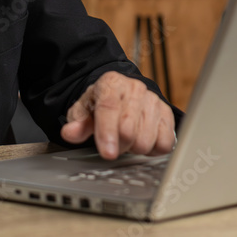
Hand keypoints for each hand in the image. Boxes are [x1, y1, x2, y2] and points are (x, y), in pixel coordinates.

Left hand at [60, 71, 175, 159]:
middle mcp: (135, 88)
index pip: (109, 108)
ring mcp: (153, 100)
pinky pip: (164, 143)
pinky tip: (143, 139)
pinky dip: (153, 149)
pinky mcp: (167, 114)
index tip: (108, 153)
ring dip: (134, 147)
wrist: (121, 96)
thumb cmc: (100, 105)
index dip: (107, 133)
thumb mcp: (83, 112)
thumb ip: (77, 124)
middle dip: (118, 144)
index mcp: (111, 83)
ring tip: (127, 138)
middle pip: (129, 129)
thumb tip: (69, 133)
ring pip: (146, 140)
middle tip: (113, 142)